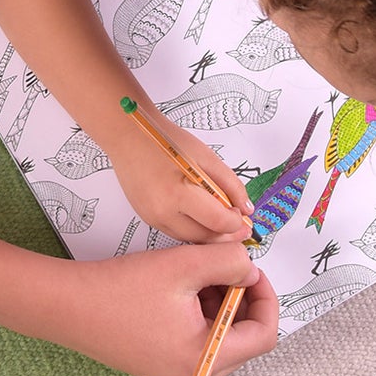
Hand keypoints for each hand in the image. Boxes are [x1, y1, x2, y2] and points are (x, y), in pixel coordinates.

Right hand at [34, 241, 278, 375]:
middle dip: (241, 298)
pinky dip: (200, 313)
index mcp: (205, 361)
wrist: (66, 306)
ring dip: (220, 303)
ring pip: (221, 338)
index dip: (266, 297)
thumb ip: (228, 262)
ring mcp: (178, 375)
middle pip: (244, 339)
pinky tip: (181, 287)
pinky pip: (199, 341)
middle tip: (223, 265)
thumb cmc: (122, 289)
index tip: (251, 268)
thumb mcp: (183, 266)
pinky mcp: (162, 366)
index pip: (264, 336)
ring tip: (197, 272)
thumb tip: (250, 268)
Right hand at [109, 115, 254, 242]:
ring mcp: (153, 218)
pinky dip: (193, 228)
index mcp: (178, 194)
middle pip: (205, 237)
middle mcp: (162, 213)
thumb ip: (230, 184)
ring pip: (191, 239)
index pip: (218, 222)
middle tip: (241, 225)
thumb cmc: (165, 140)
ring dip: (209, 234)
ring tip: (222, 219)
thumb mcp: (206, 157)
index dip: (237, 223)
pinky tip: (201, 216)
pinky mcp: (147, 219)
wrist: (128, 136)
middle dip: (226, 234)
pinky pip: (177, 232)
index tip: (244, 217)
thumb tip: (246, 209)